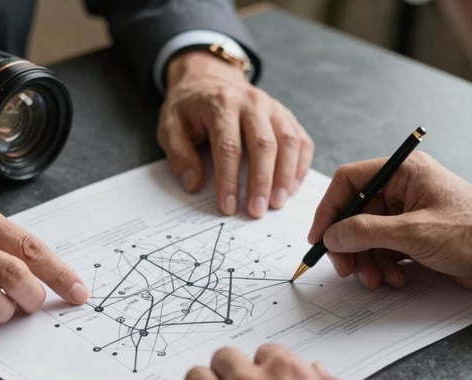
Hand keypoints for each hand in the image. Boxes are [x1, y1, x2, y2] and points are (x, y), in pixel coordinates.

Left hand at [158, 50, 313, 217]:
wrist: (208, 77)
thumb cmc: (189, 107)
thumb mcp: (170, 126)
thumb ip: (179, 155)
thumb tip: (194, 184)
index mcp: (221, 104)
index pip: (228, 147)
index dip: (229, 180)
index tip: (228, 207)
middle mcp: (252, 102)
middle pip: (263, 145)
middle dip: (261, 181)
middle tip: (257, 211)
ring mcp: (273, 107)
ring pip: (289, 142)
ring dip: (285, 176)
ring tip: (277, 203)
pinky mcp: (285, 115)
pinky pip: (301, 141)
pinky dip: (300, 166)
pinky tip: (291, 188)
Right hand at [308, 151, 471, 290]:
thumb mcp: (414, 232)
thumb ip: (367, 232)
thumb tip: (332, 235)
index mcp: (403, 173)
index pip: (350, 182)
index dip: (330, 209)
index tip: (320, 236)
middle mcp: (402, 190)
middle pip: (354, 214)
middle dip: (348, 244)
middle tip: (346, 268)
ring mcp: (407, 215)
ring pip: (366, 237)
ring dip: (367, 261)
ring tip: (377, 280)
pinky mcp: (413, 238)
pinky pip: (382, 251)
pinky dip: (383, 267)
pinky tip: (396, 279)